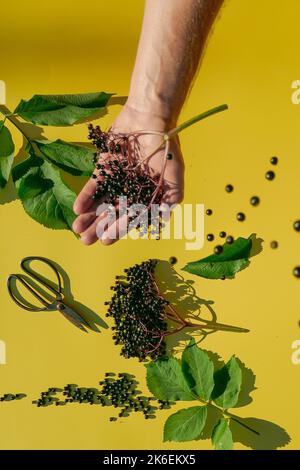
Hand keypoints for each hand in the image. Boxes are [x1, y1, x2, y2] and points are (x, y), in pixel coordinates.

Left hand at [72, 105, 184, 245]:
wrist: (149, 118)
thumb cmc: (166, 148)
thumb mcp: (174, 175)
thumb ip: (169, 200)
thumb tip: (159, 224)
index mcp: (148, 196)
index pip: (131, 217)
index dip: (119, 229)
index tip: (106, 240)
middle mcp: (131, 191)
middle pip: (113, 213)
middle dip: (99, 227)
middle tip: (85, 240)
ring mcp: (117, 180)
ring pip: (101, 202)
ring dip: (90, 216)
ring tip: (77, 229)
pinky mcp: (104, 168)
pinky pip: (94, 185)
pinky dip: (86, 196)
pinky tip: (77, 208)